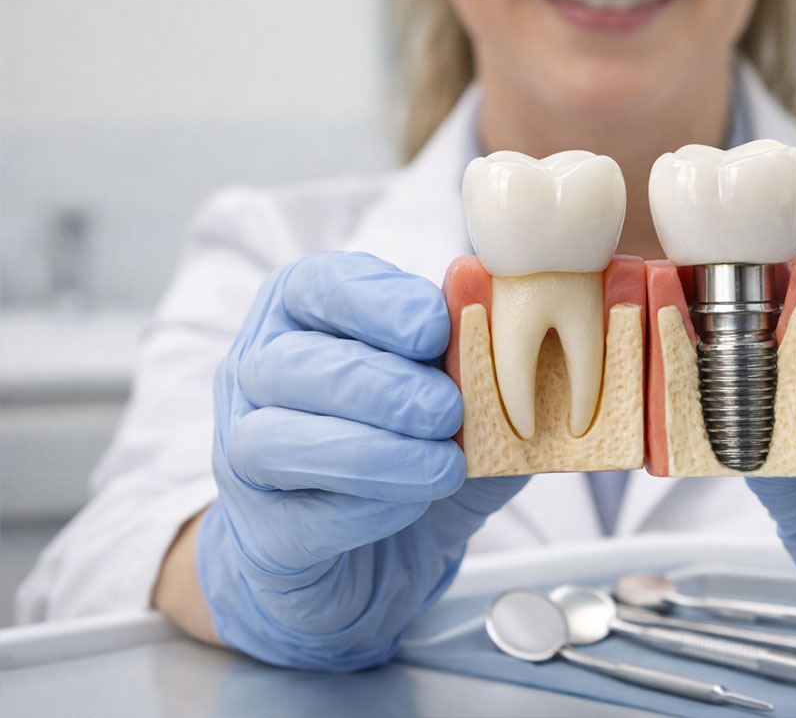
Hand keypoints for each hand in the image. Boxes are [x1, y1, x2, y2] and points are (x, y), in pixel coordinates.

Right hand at [197, 251, 525, 669]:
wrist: (366, 555)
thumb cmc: (410, 448)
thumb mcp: (457, 395)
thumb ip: (478, 358)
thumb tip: (507, 312)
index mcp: (303, 316)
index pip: (320, 286)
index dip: (377, 303)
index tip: (436, 327)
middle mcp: (257, 373)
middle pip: (296, 363)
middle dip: (382, 385)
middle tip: (450, 410)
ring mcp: (242, 452)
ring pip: (281, 439)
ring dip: (373, 451)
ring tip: (446, 465)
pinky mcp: (260, 530)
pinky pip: (300, 514)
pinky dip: (364, 508)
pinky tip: (413, 505)